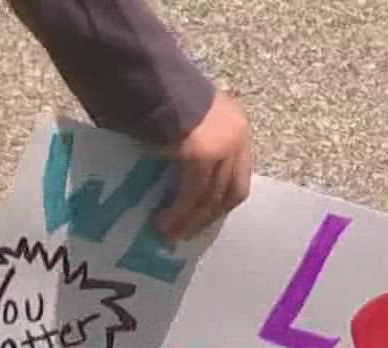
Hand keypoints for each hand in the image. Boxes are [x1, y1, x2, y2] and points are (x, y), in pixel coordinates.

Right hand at [155, 91, 252, 242]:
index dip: (222, 202)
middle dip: (209, 217)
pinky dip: (180, 211)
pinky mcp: (202, 154)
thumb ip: (193, 145)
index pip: (239, 176)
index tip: (206, 219)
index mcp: (236, 125)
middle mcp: (236, 137)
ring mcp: (222, 146)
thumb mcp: (187, 119)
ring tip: (171, 234)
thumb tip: (179, 180)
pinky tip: (166, 221)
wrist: (149, 74)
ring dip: (191, 220)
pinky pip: (193, 193)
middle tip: (188, 233)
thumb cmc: (159, 93)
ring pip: (212, 197)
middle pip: (231, 191)